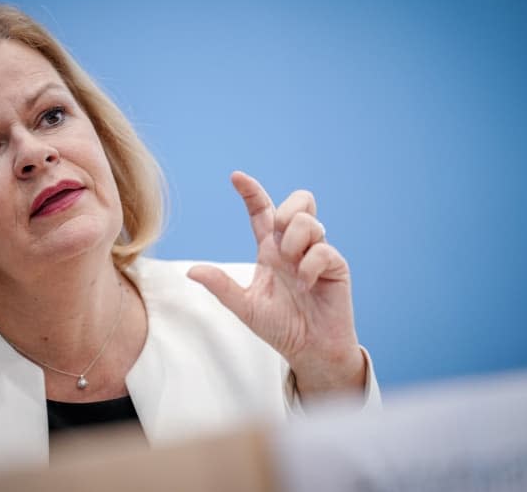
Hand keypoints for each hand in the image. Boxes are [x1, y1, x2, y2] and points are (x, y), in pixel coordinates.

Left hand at [187, 171, 365, 397]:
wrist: (309, 350)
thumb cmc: (280, 327)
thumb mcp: (245, 306)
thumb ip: (222, 287)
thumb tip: (191, 271)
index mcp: (270, 250)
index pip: (261, 211)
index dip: (251, 192)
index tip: (236, 177)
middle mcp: (294, 246)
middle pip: (298, 202)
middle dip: (286, 209)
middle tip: (277, 237)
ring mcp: (316, 254)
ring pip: (309, 220)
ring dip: (294, 241)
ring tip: (291, 268)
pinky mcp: (335, 266)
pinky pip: (324, 249)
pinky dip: (309, 266)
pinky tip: (305, 284)